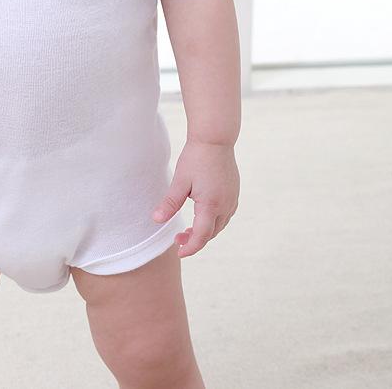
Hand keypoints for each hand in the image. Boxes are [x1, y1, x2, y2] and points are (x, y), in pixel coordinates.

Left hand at [151, 140, 239, 256]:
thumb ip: (170, 203)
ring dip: (205, 231)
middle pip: (211, 233)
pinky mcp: (234, 193)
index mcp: (210, 205)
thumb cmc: (196, 157)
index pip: (201, 237)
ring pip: (219, 225)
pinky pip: (225, 215)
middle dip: (195, 240)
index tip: (179, 252)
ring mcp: (232, 199)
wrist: (215, 138)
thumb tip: (156, 220)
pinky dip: (213, 221)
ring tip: (188, 229)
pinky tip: (203, 215)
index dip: (190, 248)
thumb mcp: (180, 181)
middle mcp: (225, 205)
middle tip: (178, 238)